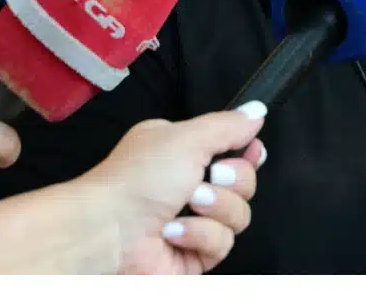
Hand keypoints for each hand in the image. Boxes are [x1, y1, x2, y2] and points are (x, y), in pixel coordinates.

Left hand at [74, 103, 268, 275]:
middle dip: (233, 180)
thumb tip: (258, 110)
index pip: (235, 152)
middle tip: (211, 177)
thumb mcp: (187, 137)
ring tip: (188, 205)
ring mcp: (193, 222)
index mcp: (184, 153)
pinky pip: (221, 245)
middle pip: (244, 183)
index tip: (251, 150)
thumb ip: (229, 124)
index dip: (248, 153)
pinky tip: (174, 232)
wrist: (107, 231)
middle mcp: (190, 186)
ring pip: (239, 216)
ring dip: (216, 209)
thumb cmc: (138, 178)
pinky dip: (200, 236)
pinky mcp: (193, 255)